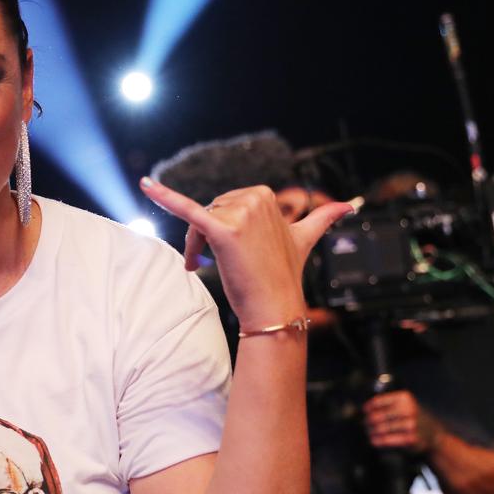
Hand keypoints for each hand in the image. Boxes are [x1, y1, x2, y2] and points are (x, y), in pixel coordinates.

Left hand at [140, 178, 353, 329]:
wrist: (276, 308)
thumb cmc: (284, 275)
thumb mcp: (304, 240)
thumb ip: (322, 218)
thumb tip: (349, 205)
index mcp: (266, 195)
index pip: (225, 204)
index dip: (218, 228)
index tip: (224, 252)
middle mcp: (255, 199)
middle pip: (209, 210)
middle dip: (203, 237)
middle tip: (204, 264)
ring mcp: (240, 214)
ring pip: (198, 220)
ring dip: (193, 244)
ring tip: (198, 266)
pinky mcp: (223, 231)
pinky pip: (187, 210)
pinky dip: (164, 197)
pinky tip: (145, 185)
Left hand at [363, 390, 441, 454]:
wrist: (433, 434)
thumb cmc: (413, 418)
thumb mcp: (406, 404)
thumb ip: (388, 404)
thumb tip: (364, 409)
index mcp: (405, 398)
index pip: (379, 401)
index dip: (368, 407)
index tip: (363, 411)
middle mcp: (408, 410)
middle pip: (378, 416)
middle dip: (368, 421)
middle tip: (364, 424)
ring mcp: (410, 425)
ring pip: (381, 428)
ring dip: (371, 431)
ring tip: (367, 432)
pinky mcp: (410, 439)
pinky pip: (387, 440)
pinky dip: (377, 440)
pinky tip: (373, 440)